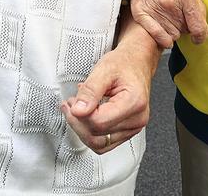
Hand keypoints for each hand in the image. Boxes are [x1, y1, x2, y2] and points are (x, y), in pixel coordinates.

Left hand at [61, 31, 157, 153]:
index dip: (80, 115)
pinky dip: (91, 132)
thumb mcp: (104, 69)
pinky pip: (104, 142)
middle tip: (71, 105)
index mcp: (134, 103)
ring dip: (82, 130)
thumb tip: (78, 111)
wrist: (137, 63)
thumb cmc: (124, 64)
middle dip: (78, 123)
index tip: (73, 102)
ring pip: (100, 144)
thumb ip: (90, 90)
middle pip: (98, 136)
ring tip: (76, 111)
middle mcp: (137, 119)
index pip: (99, 122)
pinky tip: (85, 117)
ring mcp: (133, 128)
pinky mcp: (127, 131)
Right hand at [130, 0, 207, 48]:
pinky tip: (166, 37)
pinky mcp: (141, 12)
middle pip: (184, 30)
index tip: (199, 37)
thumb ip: (199, 11)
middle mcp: (170, 3)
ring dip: (173, 30)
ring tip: (169, 18)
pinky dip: (163, 39)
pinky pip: (157, 35)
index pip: (197, 27)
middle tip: (179, 15)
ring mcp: (154, 8)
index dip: (201, 36)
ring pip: (172, 34)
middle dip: (185, 26)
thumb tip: (205, 32)